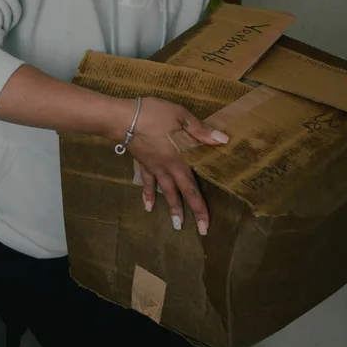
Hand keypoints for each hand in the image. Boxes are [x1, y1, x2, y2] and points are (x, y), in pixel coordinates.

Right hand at [126, 98, 228, 235]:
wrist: (123, 118)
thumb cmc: (154, 114)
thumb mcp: (180, 116)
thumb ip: (200, 130)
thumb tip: (223, 140)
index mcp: (180, 160)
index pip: (192, 189)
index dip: (200, 208)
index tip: (206, 226)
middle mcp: (168, 169)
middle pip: (182, 194)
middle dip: (192, 213)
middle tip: (200, 232)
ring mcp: (154, 168)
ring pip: (165, 192)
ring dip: (172, 208)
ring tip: (176, 225)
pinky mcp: (143, 163)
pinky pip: (146, 182)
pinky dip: (147, 194)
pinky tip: (148, 206)